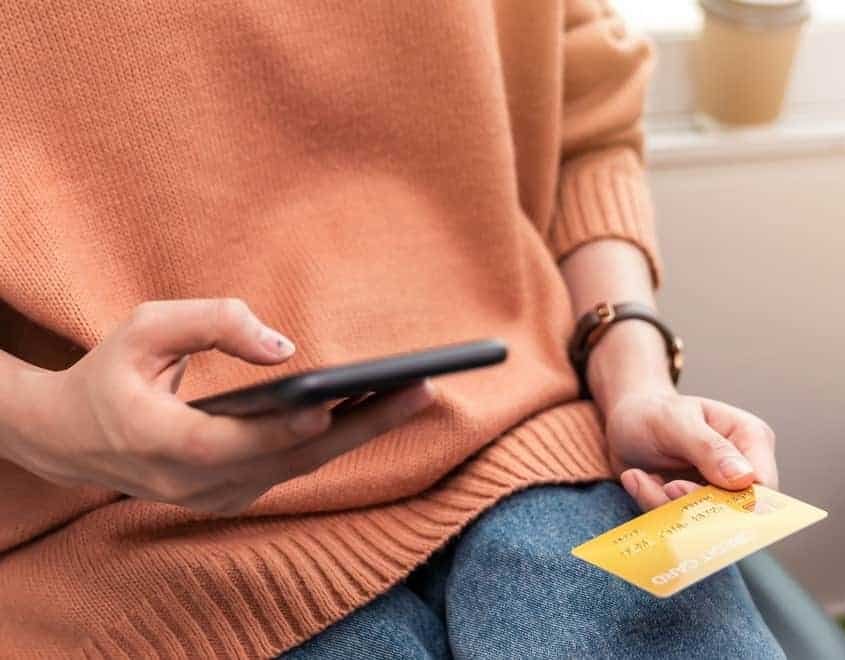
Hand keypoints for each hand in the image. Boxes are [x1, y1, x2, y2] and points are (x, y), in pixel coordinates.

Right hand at [1, 299, 434, 514]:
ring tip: (414, 393)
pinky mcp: (237, 493)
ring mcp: (218, 496)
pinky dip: (338, 438)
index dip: (279, 429)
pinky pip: (297, 466)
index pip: (228, 445)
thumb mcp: (144, 328)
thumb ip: (211, 323)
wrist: (73, 438)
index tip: (326, 406)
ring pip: (303, 466)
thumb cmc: (111, 373)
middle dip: (360, 427)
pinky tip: (378, 407)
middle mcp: (195, 484)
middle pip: (290, 459)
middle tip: (420, 391)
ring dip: (361, 432)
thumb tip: (284, 348)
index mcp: (160, 444)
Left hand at [588, 322, 777, 512]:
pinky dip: (652, 505)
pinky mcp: (693, 507)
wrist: (624, 421)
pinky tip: (636, 479)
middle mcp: (741, 469)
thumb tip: (745, 479)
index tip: (681, 489)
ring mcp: (717, 491)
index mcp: (750, 439)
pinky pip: (679, 523)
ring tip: (637, 476)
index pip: (762, 486)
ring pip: (702, 523)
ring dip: (663, 504)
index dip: (733, 501)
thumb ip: (709, 448)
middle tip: (662, 485)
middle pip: (733, 511)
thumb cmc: (653, 412)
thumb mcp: (675, 421)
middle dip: (690, 505)